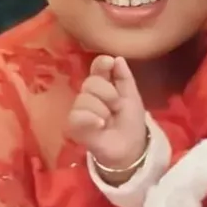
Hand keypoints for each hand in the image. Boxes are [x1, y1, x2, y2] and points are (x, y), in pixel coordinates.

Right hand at [68, 55, 146, 169]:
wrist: (131, 148)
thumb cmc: (131, 121)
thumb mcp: (132, 97)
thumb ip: (125, 78)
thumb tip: (117, 58)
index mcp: (104, 85)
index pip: (97, 68)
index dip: (101, 64)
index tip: (109, 63)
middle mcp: (89, 95)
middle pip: (91, 83)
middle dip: (108, 94)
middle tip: (117, 107)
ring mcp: (80, 110)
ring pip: (84, 99)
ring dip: (102, 110)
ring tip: (109, 121)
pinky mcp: (74, 127)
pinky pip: (77, 115)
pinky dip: (91, 119)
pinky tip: (100, 125)